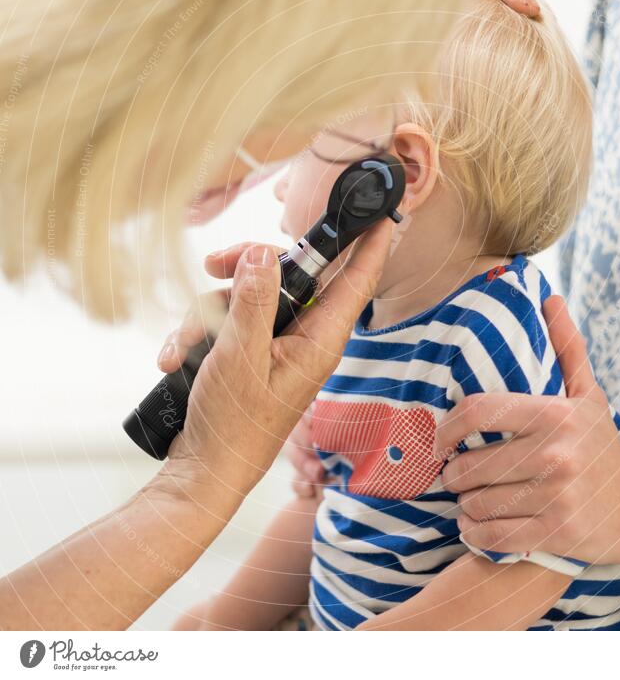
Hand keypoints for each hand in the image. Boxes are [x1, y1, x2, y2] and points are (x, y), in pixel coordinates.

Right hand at [155, 221, 392, 500]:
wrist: (204, 471)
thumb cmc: (233, 425)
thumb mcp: (240, 356)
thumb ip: (254, 301)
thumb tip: (262, 253)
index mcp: (321, 339)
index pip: (357, 280)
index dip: (370, 243)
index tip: (380, 211)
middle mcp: (305, 336)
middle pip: (290, 274)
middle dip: (246, 267)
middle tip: (214, 264)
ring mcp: (277, 342)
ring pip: (250, 294)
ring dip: (209, 312)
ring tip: (183, 347)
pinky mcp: (251, 349)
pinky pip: (230, 319)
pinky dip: (200, 332)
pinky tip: (176, 357)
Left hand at [433, 296, 619, 565]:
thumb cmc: (604, 447)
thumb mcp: (589, 396)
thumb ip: (566, 347)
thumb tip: (549, 297)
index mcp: (554, 415)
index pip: (478, 411)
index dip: (447, 426)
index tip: (439, 439)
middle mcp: (554, 454)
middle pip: (470, 465)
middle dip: (453, 474)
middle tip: (454, 476)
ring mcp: (556, 497)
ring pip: (477, 504)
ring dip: (463, 505)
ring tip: (468, 500)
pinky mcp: (557, 535)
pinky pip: (492, 538)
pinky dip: (474, 534)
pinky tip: (475, 525)